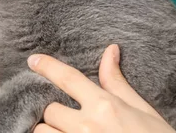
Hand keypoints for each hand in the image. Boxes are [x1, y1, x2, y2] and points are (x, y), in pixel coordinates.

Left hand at [27, 45, 175, 132]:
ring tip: (64, 131)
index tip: (32, 60)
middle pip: (49, 110)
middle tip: (65, 116)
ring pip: (42, 132)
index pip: (67, 78)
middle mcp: (87, 126)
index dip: (47, 66)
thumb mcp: (143, 111)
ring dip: (49, 131)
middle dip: (54, 112)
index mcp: (104, 106)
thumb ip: (118, 83)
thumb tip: (110, 51)